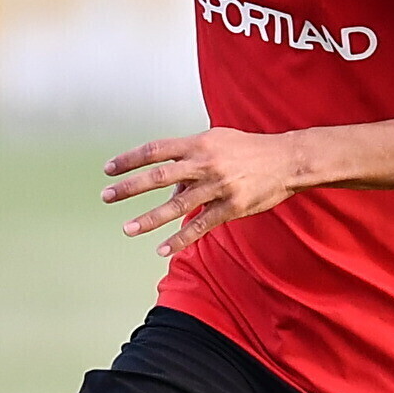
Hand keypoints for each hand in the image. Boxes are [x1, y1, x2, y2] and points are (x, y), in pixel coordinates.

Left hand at [102, 127, 305, 257]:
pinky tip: (162, 250)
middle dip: (129, 187)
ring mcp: (218, 186)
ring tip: (127, 228)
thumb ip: (189, 160)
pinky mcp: (232, 207)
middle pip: (159, 176)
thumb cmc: (248, 149)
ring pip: (177, 205)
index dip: (130, 160)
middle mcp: (205, 163)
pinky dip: (180, 239)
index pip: (156, 150)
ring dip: (150, 218)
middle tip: (106, 196)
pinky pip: (201, 226)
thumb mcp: (217, 142)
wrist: (287, 160)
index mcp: (199, 144)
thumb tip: (168, 187)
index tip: (108, 169)